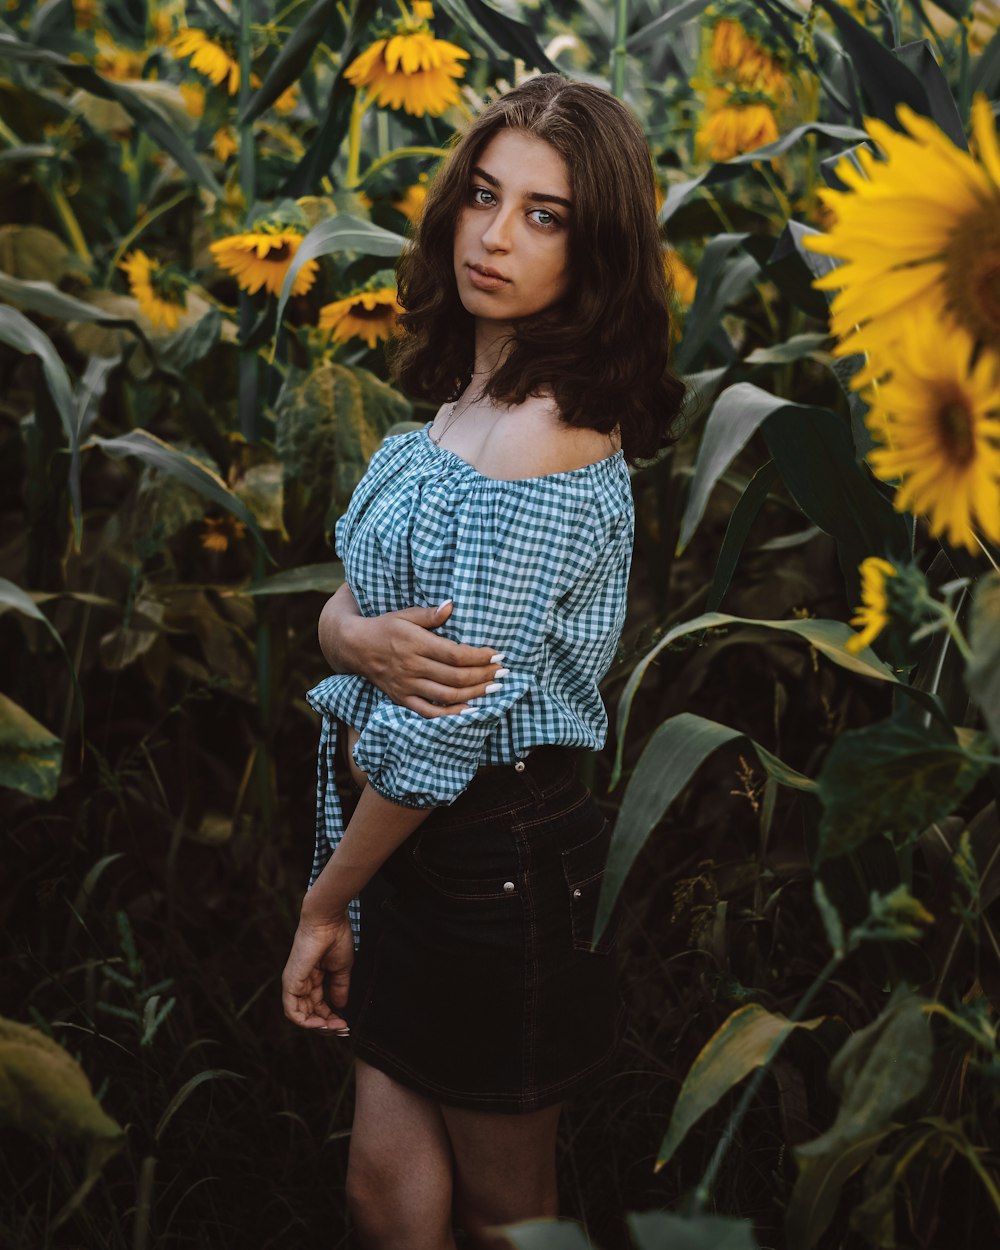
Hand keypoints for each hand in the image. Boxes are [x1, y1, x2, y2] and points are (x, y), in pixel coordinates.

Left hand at [281, 913, 354, 1032]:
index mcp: (313, 978)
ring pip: (300, 1016)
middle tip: (342, 1028)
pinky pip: (292, 1011)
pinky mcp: (290, 982)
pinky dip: (306, 1022)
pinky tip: (322, 1023)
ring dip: (318, 1026)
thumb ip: (339, 988)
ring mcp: (294, 983)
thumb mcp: (341, 968)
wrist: (328, 921)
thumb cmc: (336, 938)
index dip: (331, 1018)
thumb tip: (340, 1006)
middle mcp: (301, 983)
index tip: (346, 1023)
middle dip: (326, 1025)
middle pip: (309, 1014)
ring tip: (335, 1026)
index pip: (318, 1006)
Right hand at [319, 589, 505, 717]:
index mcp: (417, 643)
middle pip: (456, 677)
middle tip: (503, 673)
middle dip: (484, 675)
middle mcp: (413, 666)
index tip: (498, 655)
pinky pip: (429, 711)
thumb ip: (430, 614)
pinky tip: (469, 710)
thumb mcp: (405, 614)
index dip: (480, 656)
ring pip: (447, 695)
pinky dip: (450, 714)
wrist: (355, 647)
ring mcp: (407, 685)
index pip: (456, 654)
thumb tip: (452, 605)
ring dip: (474, 694)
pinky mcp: (402, 698)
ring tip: (494, 689)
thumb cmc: (384, 627)